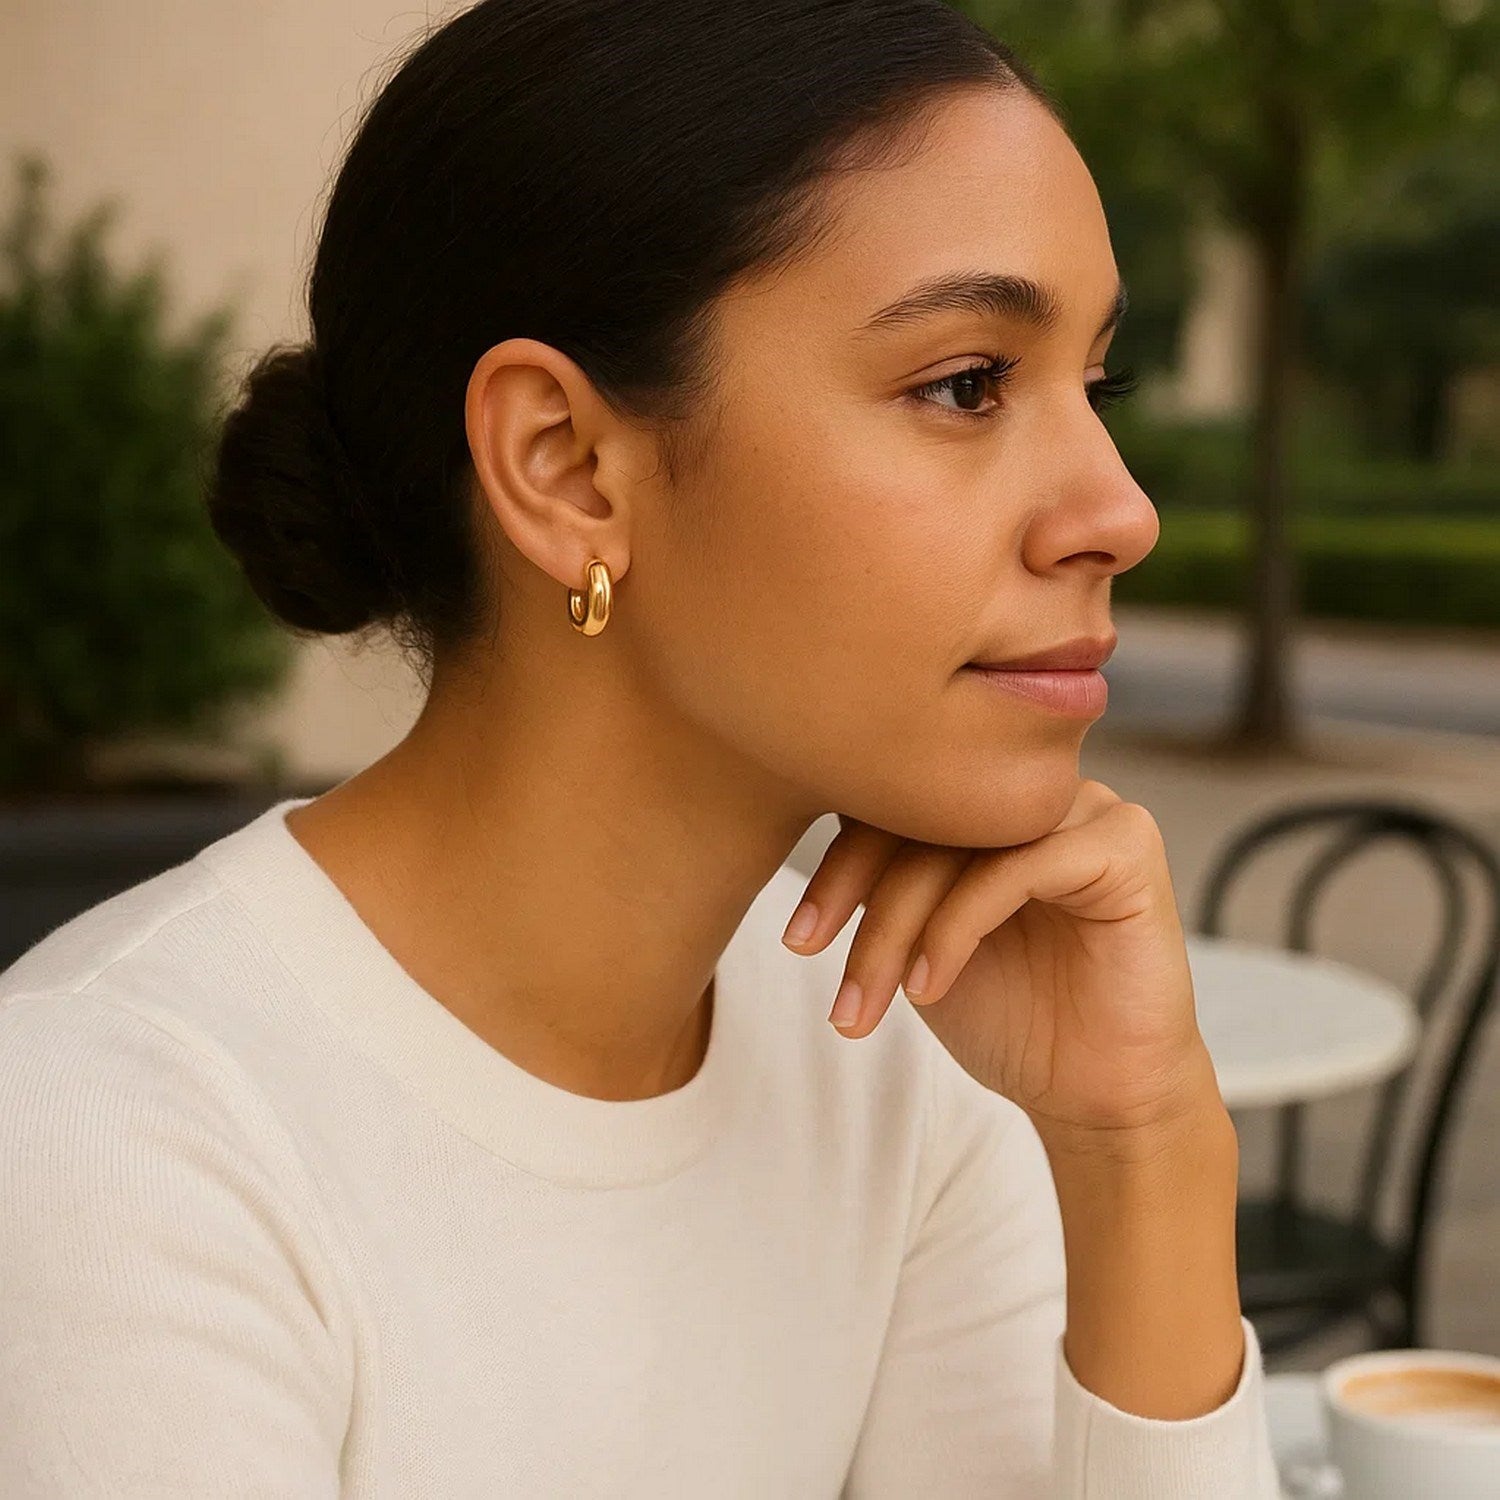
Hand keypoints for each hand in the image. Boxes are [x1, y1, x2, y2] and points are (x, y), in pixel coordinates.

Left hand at [780, 779, 1223, 1143]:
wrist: (1094, 1097)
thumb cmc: (1010, 1017)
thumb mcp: (916, 942)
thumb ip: (880, 880)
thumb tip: (794, 818)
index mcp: (992, 801)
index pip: (897, 796)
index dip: (837, 862)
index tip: (797, 938)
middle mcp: (1037, 790)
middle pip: (923, 812)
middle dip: (860, 898)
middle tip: (816, 963)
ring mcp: (1087, 808)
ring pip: (961, 840)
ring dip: (897, 924)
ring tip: (870, 998)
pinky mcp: (1125, 846)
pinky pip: (1019, 866)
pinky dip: (957, 928)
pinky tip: (928, 986)